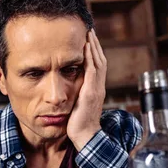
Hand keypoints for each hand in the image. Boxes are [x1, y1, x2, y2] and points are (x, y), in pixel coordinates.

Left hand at [67, 29, 106, 150]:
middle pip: (100, 60)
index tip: (88, 39)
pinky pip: (92, 71)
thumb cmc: (79, 125)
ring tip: (88, 33)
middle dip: (95, 44)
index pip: (97, 65)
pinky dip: (90, 57)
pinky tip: (85, 47)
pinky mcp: (91, 93)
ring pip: (98, 62)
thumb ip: (76, 95)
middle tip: (89, 30)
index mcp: (96, 89)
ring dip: (93, 46)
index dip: (93, 52)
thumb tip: (68, 88)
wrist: (85, 137)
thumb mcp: (77, 106)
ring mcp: (96, 89)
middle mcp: (98, 87)